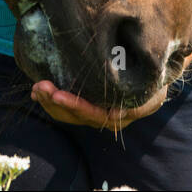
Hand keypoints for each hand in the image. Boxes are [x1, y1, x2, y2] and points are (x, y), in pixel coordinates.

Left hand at [29, 79, 168, 130]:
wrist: (155, 74)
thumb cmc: (154, 74)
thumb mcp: (153, 84)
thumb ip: (139, 97)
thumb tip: (115, 113)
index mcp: (123, 112)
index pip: (95, 114)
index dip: (75, 106)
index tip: (57, 95)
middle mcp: (108, 117)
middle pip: (78, 116)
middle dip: (56, 103)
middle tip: (40, 87)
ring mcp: (97, 112)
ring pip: (70, 115)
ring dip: (50, 103)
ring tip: (36, 89)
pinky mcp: (89, 106)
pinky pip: (68, 109)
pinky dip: (53, 101)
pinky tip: (39, 93)